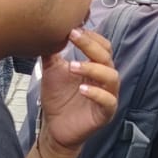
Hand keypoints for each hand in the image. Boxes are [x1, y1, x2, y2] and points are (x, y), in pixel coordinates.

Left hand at [35, 27, 119, 157]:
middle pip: (106, 57)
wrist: (54, 128)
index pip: (102, 46)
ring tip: (73, 67)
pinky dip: (97, 94)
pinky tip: (82, 89)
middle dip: (90, 46)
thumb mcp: (52, 71)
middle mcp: (104, 79)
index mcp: (95, 67)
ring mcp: (107, 95)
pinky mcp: (105, 113)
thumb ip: (52, 53)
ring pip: (111, 77)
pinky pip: (108, 101)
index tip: (72, 29)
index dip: (90, 37)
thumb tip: (46, 32)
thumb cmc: (58, 99)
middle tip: (73, 37)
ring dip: (93, 69)